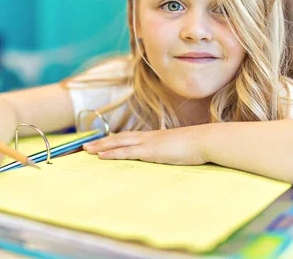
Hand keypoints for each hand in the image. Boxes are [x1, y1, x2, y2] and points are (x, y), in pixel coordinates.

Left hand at [83, 126, 207, 164]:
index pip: (130, 136)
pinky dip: (112, 153)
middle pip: (120, 138)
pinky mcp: (150, 151)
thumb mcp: (182, 148)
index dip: (115, 139)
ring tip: (87, 150)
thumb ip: (173, 151)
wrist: (206, 140)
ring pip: (119, 143)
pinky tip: (101, 156)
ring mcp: (148, 143)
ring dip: (101, 146)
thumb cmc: (199, 145)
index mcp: (155, 136)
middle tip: (86, 145)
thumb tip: (173, 155)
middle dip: (102, 141)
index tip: (103, 141)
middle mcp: (149, 137)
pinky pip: (126, 152)